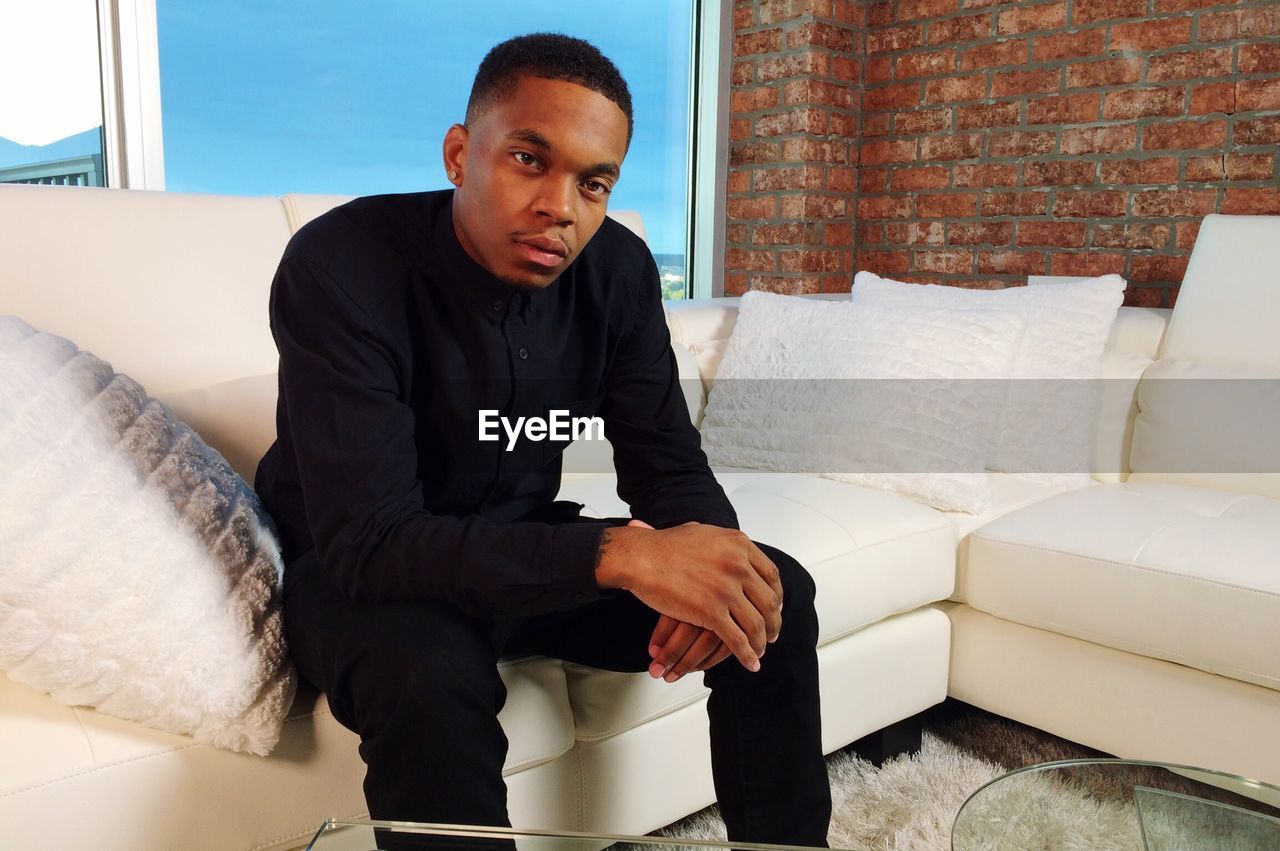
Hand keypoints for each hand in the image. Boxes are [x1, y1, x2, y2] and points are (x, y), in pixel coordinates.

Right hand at [597, 519, 782, 672]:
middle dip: (774, 621)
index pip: (771, 575)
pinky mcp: (712, 611)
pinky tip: (750, 663)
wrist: (642, 557)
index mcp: (739, 545)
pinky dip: (747, 655)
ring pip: (756, 624)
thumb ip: (724, 544)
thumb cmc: (664, 546)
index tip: (775, 607)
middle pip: (768, 601)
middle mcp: (739, 565)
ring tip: (761, 651)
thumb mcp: (705, 533)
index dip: (776, 595)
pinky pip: (737, 640)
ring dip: (762, 642)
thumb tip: (733, 550)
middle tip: (773, 632)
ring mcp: (727, 589)